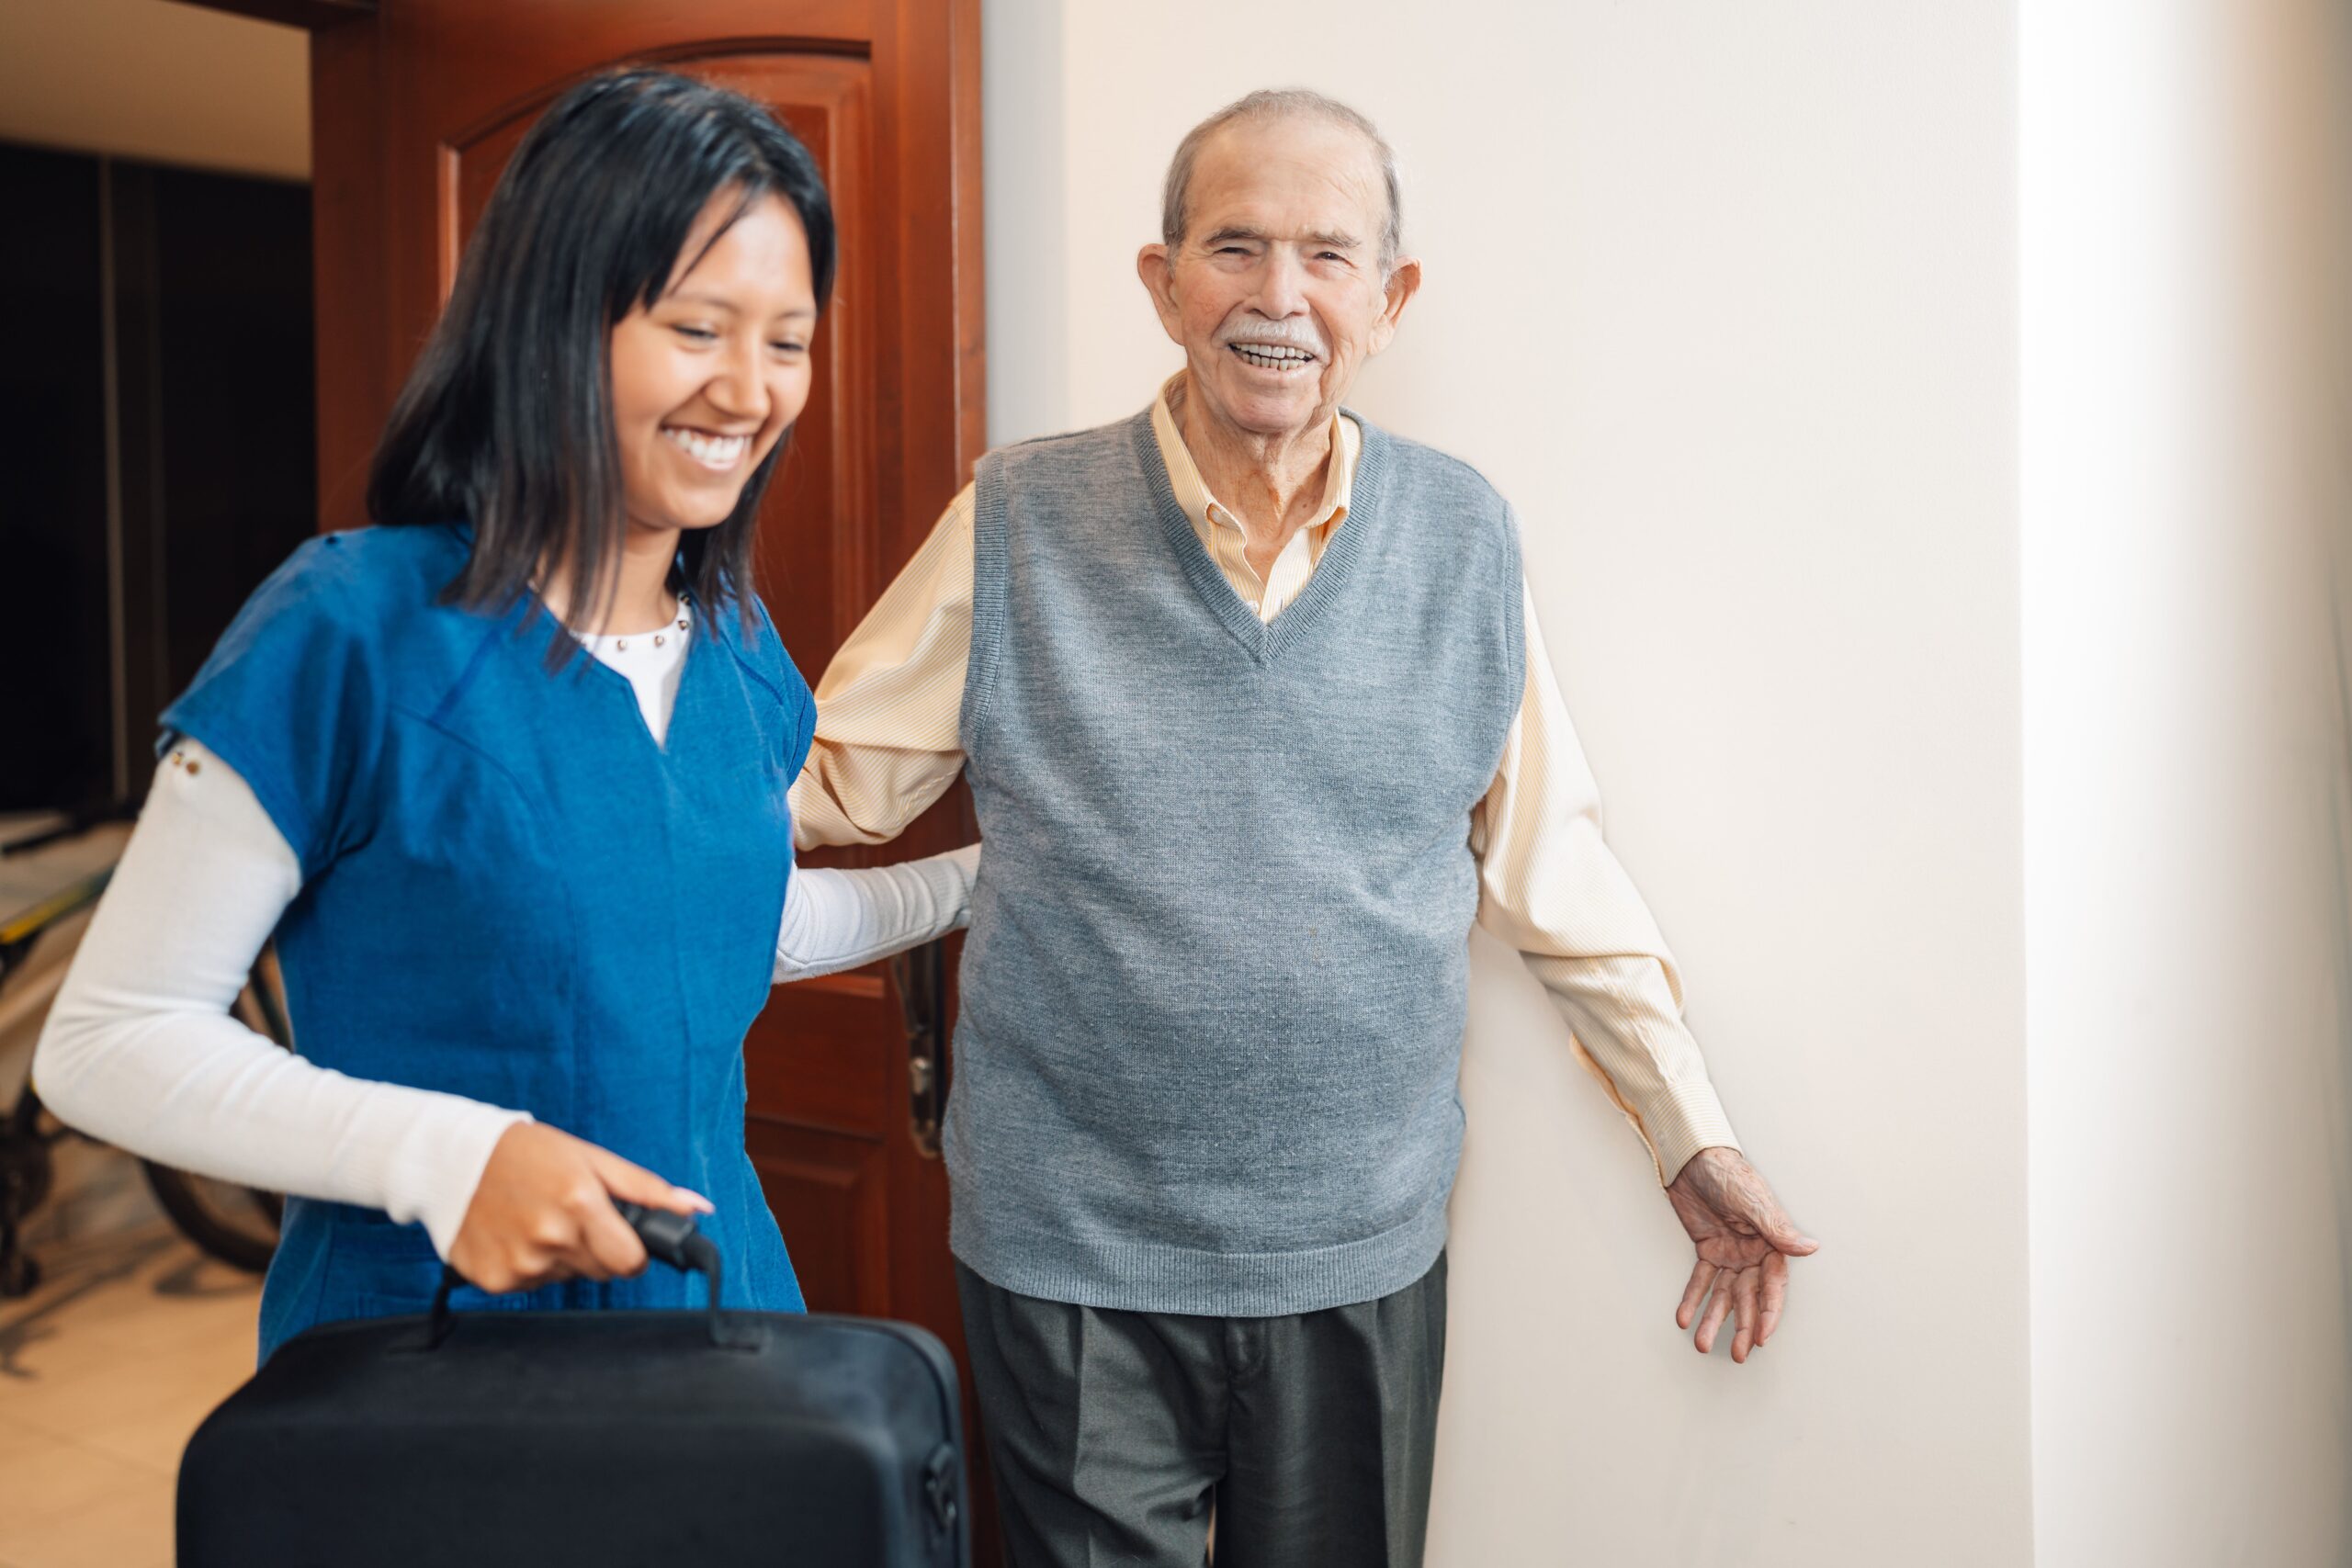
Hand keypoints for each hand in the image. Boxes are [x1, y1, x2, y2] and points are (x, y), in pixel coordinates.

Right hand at [448, 1123, 712, 1295]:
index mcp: (580, 1204)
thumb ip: (646, 1189)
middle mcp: (550, 1239)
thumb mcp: (592, 1159)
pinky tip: (513, 1233)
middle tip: (570, 1216)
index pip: (631, 1263)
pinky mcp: (493, 1281)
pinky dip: (528, 1264)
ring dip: (560, 1256)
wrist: (453, 1159)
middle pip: (601, 1272)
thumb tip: (697, 1208)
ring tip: (536, 1219)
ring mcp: (520, 1264)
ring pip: (566, 1278)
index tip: (619, 1235)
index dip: (631, 1251)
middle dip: (596, 1249)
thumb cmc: (528, 1153)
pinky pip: (531, 1285)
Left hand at [1665, 1146, 1816, 1363]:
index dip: (1768, 1313)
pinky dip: (1692, 1299)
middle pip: (1749, 1298)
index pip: (1773, 1287)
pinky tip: (1684, 1319)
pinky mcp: (1707, 1249)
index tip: (1762, 1338)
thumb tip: (1809, 1247)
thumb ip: (1776, 1228)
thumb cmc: (1728, 1172)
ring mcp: (1730, 1254)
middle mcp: (1753, 1253)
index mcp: (1771, 1244)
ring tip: (1702, 1344)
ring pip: (1723, 1295)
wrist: (1693, 1157)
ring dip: (1713, 1319)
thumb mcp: (1752, 1200)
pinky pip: (1700, 1280)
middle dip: (1743, 1326)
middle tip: (1738, 1354)